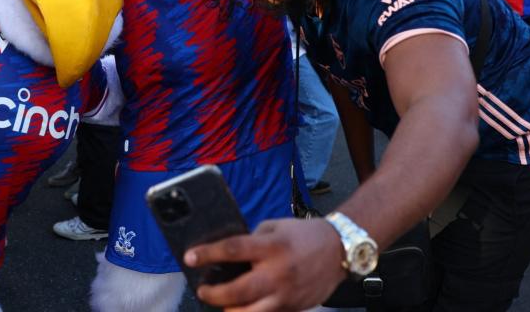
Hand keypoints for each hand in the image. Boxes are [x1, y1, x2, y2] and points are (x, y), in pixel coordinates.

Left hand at [185, 218, 346, 311]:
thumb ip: (252, 240)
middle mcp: (278, 272)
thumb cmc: (303, 235)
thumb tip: (226, 255)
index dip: (207, 254)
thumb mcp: (275, 227)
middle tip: (202, 290)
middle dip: (213, 294)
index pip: (233, 250)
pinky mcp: (294, 307)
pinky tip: (242, 306)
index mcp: (272, 246)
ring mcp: (287, 294)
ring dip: (229, 310)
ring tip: (221, 303)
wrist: (339, 249)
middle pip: (237, 291)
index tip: (190, 257)